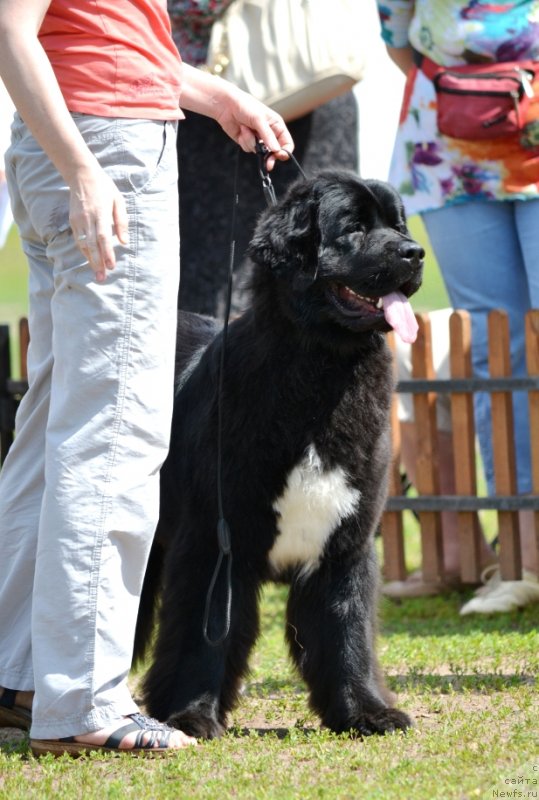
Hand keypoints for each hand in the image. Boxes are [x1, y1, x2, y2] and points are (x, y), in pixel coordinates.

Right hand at [69, 163, 128, 282]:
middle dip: (97, 263)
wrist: (81, 175)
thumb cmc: (105, 188)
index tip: (111, 266)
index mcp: (100, 213)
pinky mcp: (72, 221)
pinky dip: (84, 251)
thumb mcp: (119, 201)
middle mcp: (87, 218)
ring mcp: (78, 220)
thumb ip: (122, 221)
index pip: (103, 237)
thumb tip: (124, 241)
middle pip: (91, 244)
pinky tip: (91, 261)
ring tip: (97, 274)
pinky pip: (78, 240)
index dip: (106, 253)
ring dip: (90, 260)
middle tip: (102, 278)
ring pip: (83, 244)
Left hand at [215, 85, 293, 169]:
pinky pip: (248, 149)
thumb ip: (268, 136)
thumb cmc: (245, 106)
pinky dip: (244, 141)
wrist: (226, 105)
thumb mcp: (259, 119)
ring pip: (259, 151)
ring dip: (251, 142)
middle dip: (270, 157)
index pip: (286, 143)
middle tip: (268, 164)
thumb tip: (276, 150)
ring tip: (246, 128)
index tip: (279, 156)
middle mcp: (269, 133)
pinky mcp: (247, 141)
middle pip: (274, 152)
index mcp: (276, 125)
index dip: (284, 151)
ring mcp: (258, 138)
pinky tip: (241, 130)